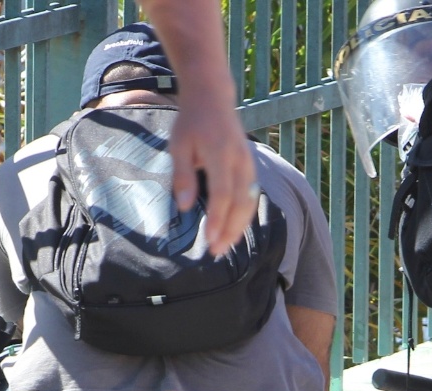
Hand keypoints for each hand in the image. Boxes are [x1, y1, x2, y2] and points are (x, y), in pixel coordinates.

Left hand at [170, 83, 257, 256]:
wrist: (213, 97)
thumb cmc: (191, 122)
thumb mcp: (179, 145)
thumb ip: (183, 176)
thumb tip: (183, 208)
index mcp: (220, 153)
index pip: (222, 193)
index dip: (217, 218)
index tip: (209, 239)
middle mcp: (239, 160)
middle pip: (240, 203)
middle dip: (229, 230)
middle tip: (216, 252)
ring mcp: (249, 163)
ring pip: (249, 202)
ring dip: (239, 227)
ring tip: (225, 246)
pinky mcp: (251, 166)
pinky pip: (251, 196)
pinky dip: (244, 215)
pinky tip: (234, 229)